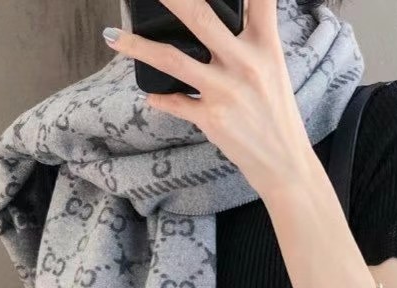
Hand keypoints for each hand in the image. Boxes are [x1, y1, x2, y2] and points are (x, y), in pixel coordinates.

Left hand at [104, 0, 316, 199]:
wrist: (283, 163)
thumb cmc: (276, 115)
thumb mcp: (272, 68)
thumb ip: (249, 40)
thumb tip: (220, 22)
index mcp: (266, 46)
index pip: (258, 0)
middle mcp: (245, 63)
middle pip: (200, 15)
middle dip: (170, 0)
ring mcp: (225, 91)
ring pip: (172, 59)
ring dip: (138, 47)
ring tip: (113, 38)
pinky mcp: (211, 118)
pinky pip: (175, 103)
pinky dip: (160, 99)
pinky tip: (151, 96)